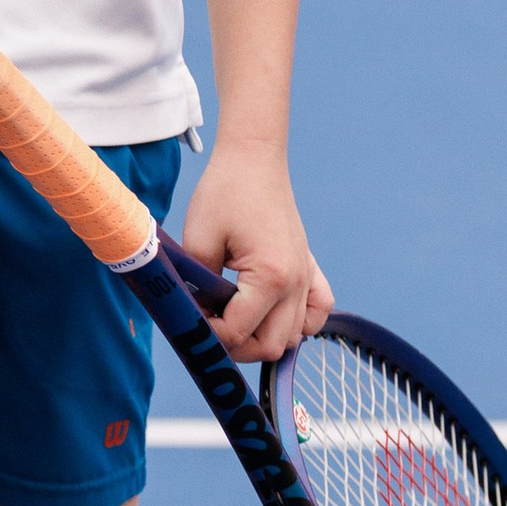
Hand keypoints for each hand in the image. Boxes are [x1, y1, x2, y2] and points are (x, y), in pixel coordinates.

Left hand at [179, 137, 330, 363]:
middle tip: (208, 325)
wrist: (253, 159)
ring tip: (232, 319)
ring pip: (294, 337)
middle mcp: (295, 283)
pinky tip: (272, 313)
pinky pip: (318, 311)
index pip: (239, 332)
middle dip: (235, 346)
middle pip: (270, 346)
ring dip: (262, 338)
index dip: (208, 334)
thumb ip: (198, 287)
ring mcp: (306, 276)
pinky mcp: (308, 267)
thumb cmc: (224, 193)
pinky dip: (300, 324)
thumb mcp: (198, 240)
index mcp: (270, 277)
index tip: (188, 320)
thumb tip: (196, 318)